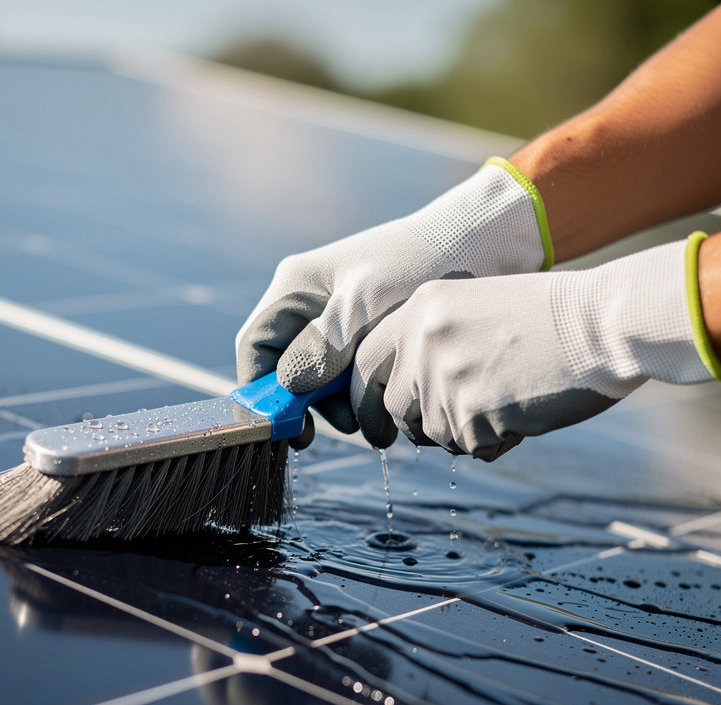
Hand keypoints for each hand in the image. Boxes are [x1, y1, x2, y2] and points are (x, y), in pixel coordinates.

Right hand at [235, 159, 550, 438]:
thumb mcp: (368, 302)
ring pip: (321, 380)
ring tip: (378, 419)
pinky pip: (352, 377)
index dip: (263, 391)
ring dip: (344, 405)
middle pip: (287, 371)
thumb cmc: (422, 259)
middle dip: (312, 404)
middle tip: (350, 424)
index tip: (288, 426)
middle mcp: (311, 306)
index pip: (255, 348)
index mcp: (295, 288)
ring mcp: (339, 323)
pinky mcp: (368, 336)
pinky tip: (392, 405)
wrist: (484, 243)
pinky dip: (366, 395)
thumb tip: (290, 386)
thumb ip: (324, 343)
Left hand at [351, 235, 718, 460]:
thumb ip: (430, 341)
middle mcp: (422, 341)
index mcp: (420, 309)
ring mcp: (445, 378)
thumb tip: (398, 392)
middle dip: (411, 426)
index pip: (365, 365)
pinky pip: (470, 448)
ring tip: (506, 401)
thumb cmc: (549, 318)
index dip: (365, 401)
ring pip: (433, 433)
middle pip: (393, 407)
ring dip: (463, 432)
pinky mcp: (472, 413)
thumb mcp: (473, 307)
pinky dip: (496, 442)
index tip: (372, 424)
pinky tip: (524, 414)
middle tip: (434, 432)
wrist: (605, 324)